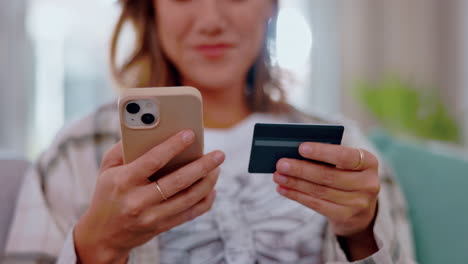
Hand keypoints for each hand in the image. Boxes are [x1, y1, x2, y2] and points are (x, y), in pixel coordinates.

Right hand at [74, 130, 224, 263]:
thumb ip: (123, 148)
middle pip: (178, 182)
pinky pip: (190, 214)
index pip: (152, 161)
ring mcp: (151, 216)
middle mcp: (138, 201)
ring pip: (188, 198)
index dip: (173, 146)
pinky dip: (205, 201)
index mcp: (123, 181)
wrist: (103, 235)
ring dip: (208, 182)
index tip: (191, 134)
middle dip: (202, 166)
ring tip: (217, 168)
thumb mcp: (107, 168)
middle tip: (219, 154)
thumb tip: (148, 128)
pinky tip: (212, 188)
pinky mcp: (161, 226)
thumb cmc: (107, 193)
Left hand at [273, 142, 379, 238]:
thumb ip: (327, 155)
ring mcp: (358, 202)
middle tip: (280, 164)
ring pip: (320, 191)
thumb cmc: (346, 174)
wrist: (361, 207)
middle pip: (329, 176)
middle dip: (301, 169)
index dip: (322, 152)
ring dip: (295, 183)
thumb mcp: (345, 162)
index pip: (345, 156)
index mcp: (369, 162)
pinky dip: (297, 196)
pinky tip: (283, 189)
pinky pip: (317, 205)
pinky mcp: (345, 216)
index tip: (301, 148)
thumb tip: (293, 153)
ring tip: (278, 176)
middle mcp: (368, 183)